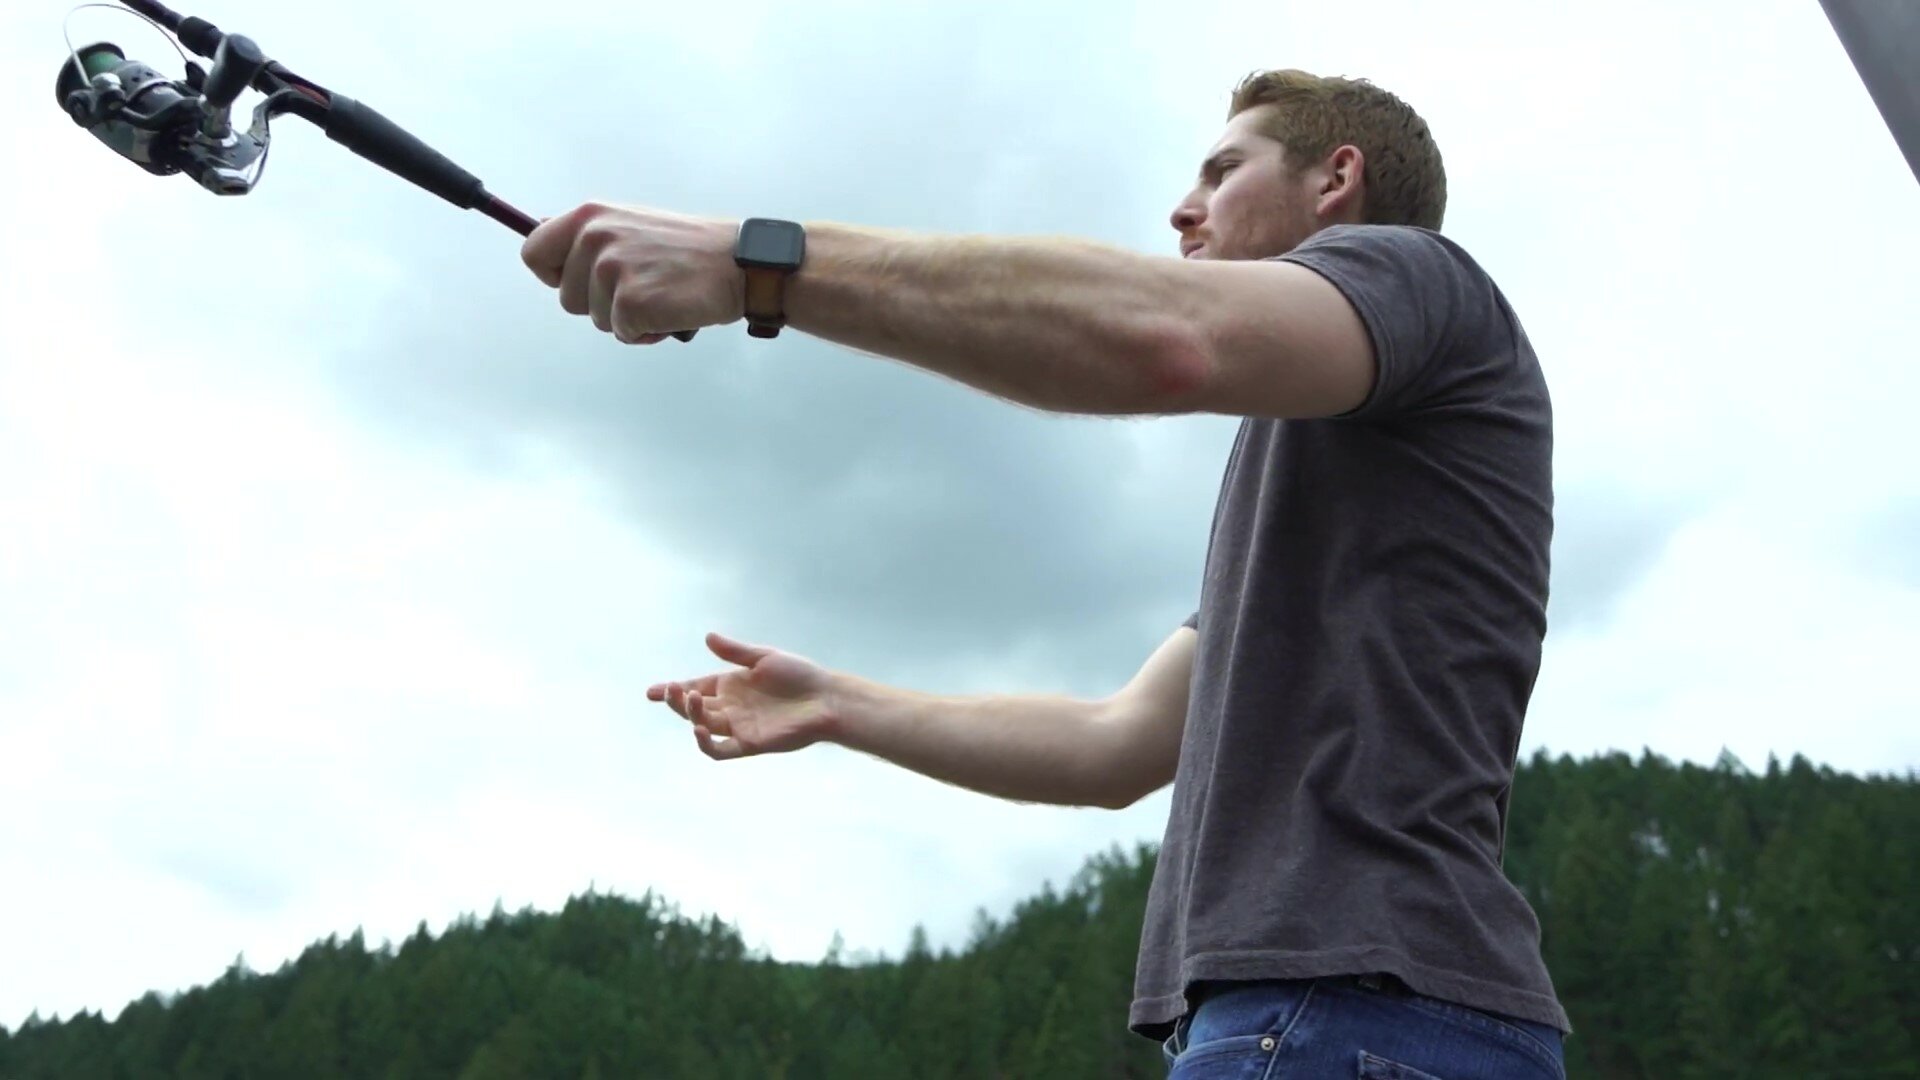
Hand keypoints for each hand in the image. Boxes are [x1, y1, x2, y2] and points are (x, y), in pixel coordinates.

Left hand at [520, 200, 743, 344]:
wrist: (738, 263)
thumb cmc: (689, 249)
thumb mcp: (631, 224)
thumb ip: (591, 237)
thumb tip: (545, 242)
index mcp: (590, 217)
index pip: (534, 253)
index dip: (555, 275)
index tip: (580, 281)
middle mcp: (594, 239)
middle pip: (566, 297)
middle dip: (600, 303)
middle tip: (642, 285)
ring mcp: (612, 271)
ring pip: (596, 319)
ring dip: (626, 318)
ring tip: (661, 294)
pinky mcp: (631, 303)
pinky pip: (624, 334)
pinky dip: (647, 332)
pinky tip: (670, 310)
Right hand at [647, 632, 836, 759]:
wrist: (826, 698)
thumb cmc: (800, 676)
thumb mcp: (765, 657)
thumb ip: (735, 652)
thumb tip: (707, 637)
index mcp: (731, 685)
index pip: (695, 687)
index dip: (673, 690)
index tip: (651, 691)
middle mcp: (731, 707)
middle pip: (693, 707)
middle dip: (677, 701)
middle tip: (669, 691)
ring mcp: (738, 727)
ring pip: (702, 725)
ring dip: (690, 715)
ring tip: (691, 699)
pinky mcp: (749, 744)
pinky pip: (720, 750)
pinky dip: (705, 743)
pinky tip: (698, 729)